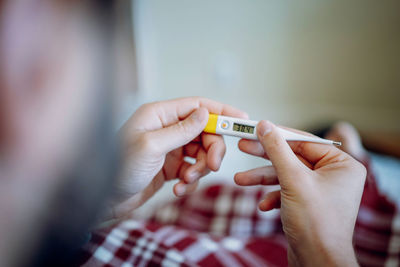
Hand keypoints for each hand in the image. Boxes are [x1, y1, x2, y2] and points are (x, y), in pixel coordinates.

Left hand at [111, 97, 246, 218]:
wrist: (103, 199)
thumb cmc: (119, 168)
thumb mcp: (152, 146)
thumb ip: (181, 130)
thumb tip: (205, 113)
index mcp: (159, 115)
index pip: (197, 106)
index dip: (221, 112)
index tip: (241, 120)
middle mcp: (166, 128)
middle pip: (204, 132)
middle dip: (212, 149)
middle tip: (213, 166)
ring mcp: (169, 148)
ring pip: (200, 153)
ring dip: (199, 169)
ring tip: (186, 181)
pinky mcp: (170, 167)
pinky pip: (191, 169)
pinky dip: (190, 181)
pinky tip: (178, 189)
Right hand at [235, 121, 365, 265]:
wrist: (316, 262)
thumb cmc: (315, 223)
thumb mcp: (293, 179)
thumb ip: (277, 149)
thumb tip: (265, 126)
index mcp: (341, 165)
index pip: (304, 141)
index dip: (277, 134)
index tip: (255, 129)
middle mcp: (334, 175)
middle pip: (293, 157)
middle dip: (265, 157)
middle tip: (243, 146)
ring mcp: (321, 190)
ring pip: (287, 175)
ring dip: (263, 179)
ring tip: (240, 180)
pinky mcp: (309, 203)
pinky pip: (288, 191)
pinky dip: (273, 196)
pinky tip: (263, 206)